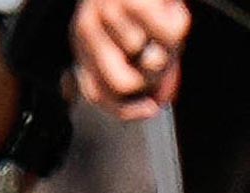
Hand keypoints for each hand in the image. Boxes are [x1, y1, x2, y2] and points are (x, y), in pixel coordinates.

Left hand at [71, 0, 190, 119]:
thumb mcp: (133, 29)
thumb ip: (144, 66)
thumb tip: (161, 100)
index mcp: (81, 43)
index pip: (95, 93)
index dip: (125, 110)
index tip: (152, 109)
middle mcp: (85, 31)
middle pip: (121, 85)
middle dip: (153, 80)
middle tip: (169, 58)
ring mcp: (105, 15)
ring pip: (149, 58)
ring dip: (170, 45)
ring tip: (168, 17)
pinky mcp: (132, 1)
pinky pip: (168, 36)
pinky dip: (181, 25)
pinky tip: (174, 7)